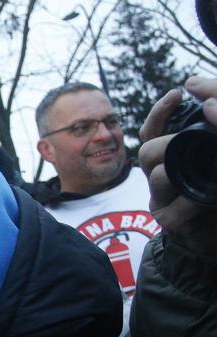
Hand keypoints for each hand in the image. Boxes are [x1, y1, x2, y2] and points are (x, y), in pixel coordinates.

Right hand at [139, 76, 216, 255]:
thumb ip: (216, 122)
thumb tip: (200, 95)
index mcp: (173, 155)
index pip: (155, 129)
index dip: (160, 112)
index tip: (177, 94)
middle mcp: (163, 174)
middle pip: (148, 150)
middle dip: (167, 143)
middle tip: (189, 141)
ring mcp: (163, 198)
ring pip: (156, 176)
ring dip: (178, 171)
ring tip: (204, 172)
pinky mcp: (170, 221)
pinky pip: (173, 209)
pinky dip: (191, 202)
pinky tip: (207, 200)